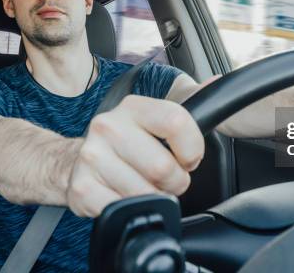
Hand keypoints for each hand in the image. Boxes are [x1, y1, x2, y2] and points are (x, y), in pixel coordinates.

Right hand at [66, 95, 203, 216]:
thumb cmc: (128, 142)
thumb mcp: (155, 118)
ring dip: (153, 198)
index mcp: (133, 107)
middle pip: (163, 167)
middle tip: (166, 179)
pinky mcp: (82, 187)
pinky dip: (130, 210)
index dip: (192, 149)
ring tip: (143, 186)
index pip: (177, 122)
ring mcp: (92, 156)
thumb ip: (189, 104)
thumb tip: (217, 83)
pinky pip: (122, 209)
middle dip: (174, 182)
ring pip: (145, 193)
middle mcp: (109, 126)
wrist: (77, 161)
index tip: (188, 158)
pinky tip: (123, 195)